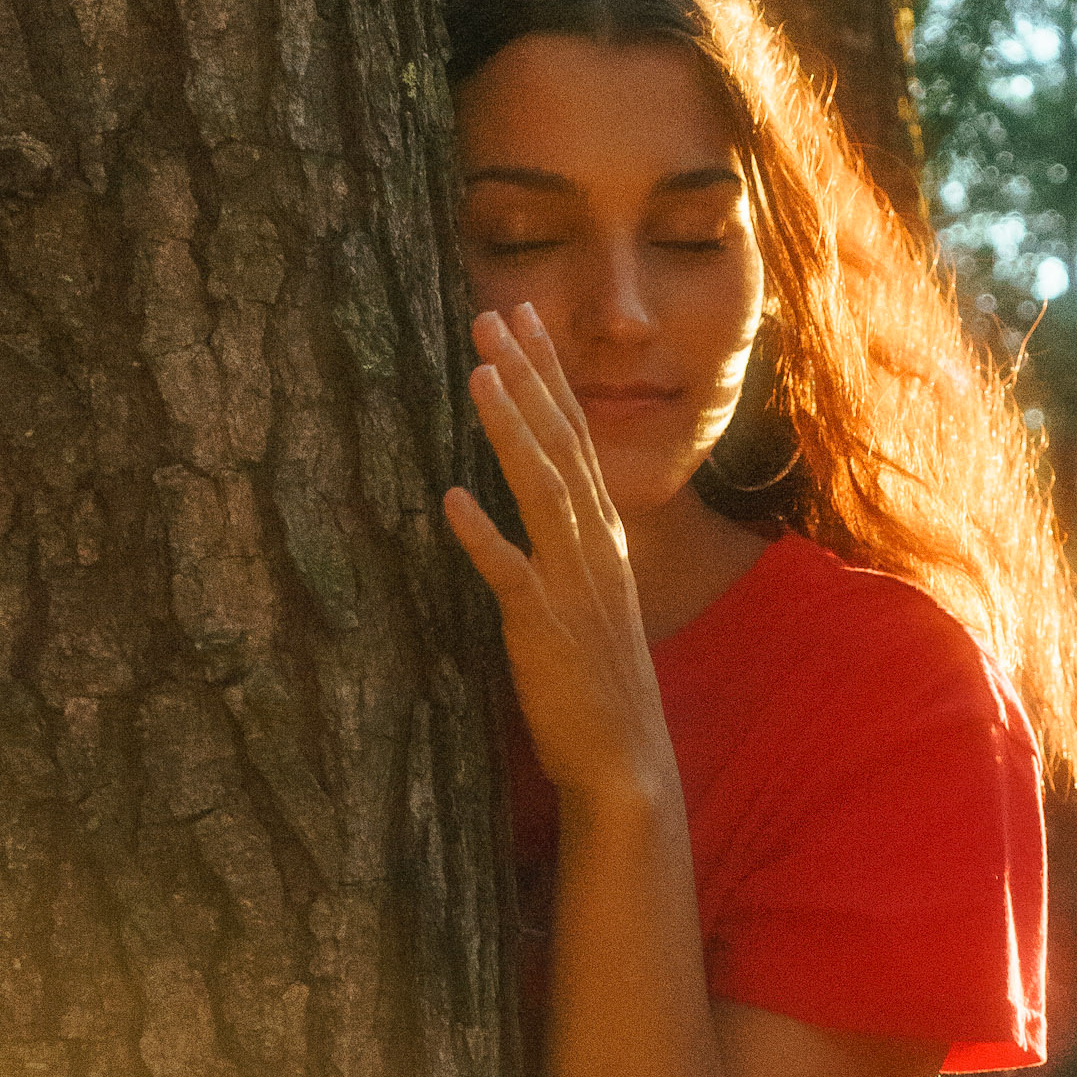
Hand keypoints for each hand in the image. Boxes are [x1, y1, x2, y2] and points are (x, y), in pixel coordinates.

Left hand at [444, 304, 676, 808]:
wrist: (625, 760)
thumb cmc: (598, 685)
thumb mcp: (590, 599)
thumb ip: (565, 548)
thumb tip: (527, 505)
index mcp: (604, 536)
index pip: (577, 437)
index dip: (549, 376)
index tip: (526, 321)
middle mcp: (595, 546)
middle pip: (561, 444)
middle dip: (527, 376)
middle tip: (494, 316)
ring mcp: (573, 583)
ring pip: (542, 489)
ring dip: (511, 429)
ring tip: (479, 373)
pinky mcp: (544, 627)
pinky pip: (510, 573)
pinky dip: (483, 535)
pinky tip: (451, 498)